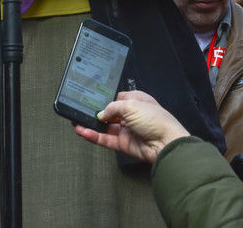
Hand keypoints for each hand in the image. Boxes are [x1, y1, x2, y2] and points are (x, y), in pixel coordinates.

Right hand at [73, 90, 189, 163]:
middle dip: (96, 114)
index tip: (91, 101)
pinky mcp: (123, 144)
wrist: (165, 143)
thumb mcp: (131, 105)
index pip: (116, 98)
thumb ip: (112, 107)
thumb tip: (101, 113)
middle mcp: (131, 115)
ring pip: (105, 128)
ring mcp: (127, 130)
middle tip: (80, 113)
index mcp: (136, 101)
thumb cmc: (156, 120)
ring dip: (92, 126)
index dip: (105, 100)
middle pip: (109, 113)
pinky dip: (94, 137)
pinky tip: (84, 133)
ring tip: (77, 124)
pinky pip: (106, 139)